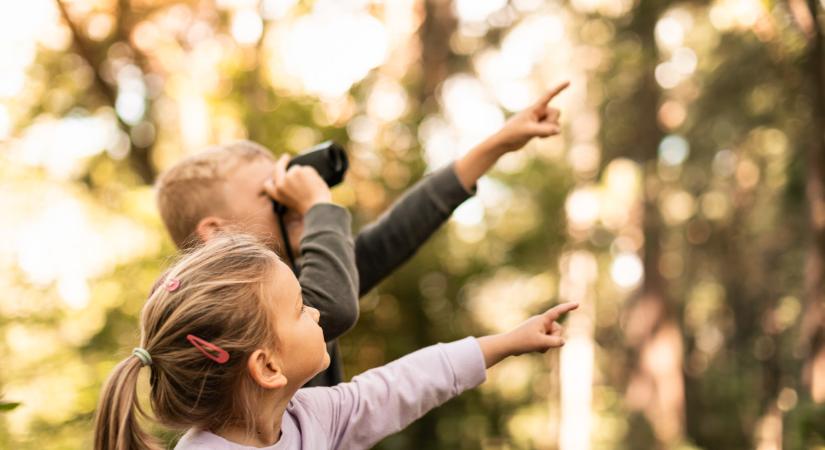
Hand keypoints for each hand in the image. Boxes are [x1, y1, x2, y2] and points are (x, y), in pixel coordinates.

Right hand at [264, 155, 331, 214]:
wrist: (318, 207)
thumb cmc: (310, 208)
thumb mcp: (294, 202)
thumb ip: (289, 191)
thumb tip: (293, 178)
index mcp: (278, 194)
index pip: (268, 185)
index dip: (271, 179)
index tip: (275, 173)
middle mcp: (281, 184)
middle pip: (278, 168)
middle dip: (282, 161)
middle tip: (286, 157)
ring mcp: (289, 176)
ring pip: (297, 169)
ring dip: (305, 175)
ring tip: (312, 187)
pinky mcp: (298, 170)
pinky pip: (307, 169)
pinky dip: (312, 174)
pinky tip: (315, 184)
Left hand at [452, 81, 568, 190]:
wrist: (504, 143)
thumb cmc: (513, 134)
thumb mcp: (528, 132)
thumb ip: (543, 130)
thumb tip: (558, 130)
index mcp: (534, 108)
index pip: (548, 96)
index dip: (558, 89)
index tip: (568, 82)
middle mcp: (538, 112)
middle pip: (557, 112)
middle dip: (552, 122)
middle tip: (540, 129)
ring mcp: (539, 120)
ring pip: (556, 122)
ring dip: (550, 130)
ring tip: (537, 135)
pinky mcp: (539, 128)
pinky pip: (553, 129)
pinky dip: (549, 135)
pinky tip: (538, 138)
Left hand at [477, 302, 577, 367]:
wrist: (508, 345)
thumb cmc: (523, 342)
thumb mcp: (541, 343)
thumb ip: (555, 342)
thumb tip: (563, 341)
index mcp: (542, 319)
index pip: (557, 311)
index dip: (568, 307)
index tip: (577, 304)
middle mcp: (541, 321)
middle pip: (558, 330)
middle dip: (553, 339)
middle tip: (540, 343)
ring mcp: (539, 328)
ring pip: (553, 337)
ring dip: (547, 344)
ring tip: (535, 346)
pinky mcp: (536, 334)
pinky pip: (546, 341)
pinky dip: (543, 346)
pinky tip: (533, 348)